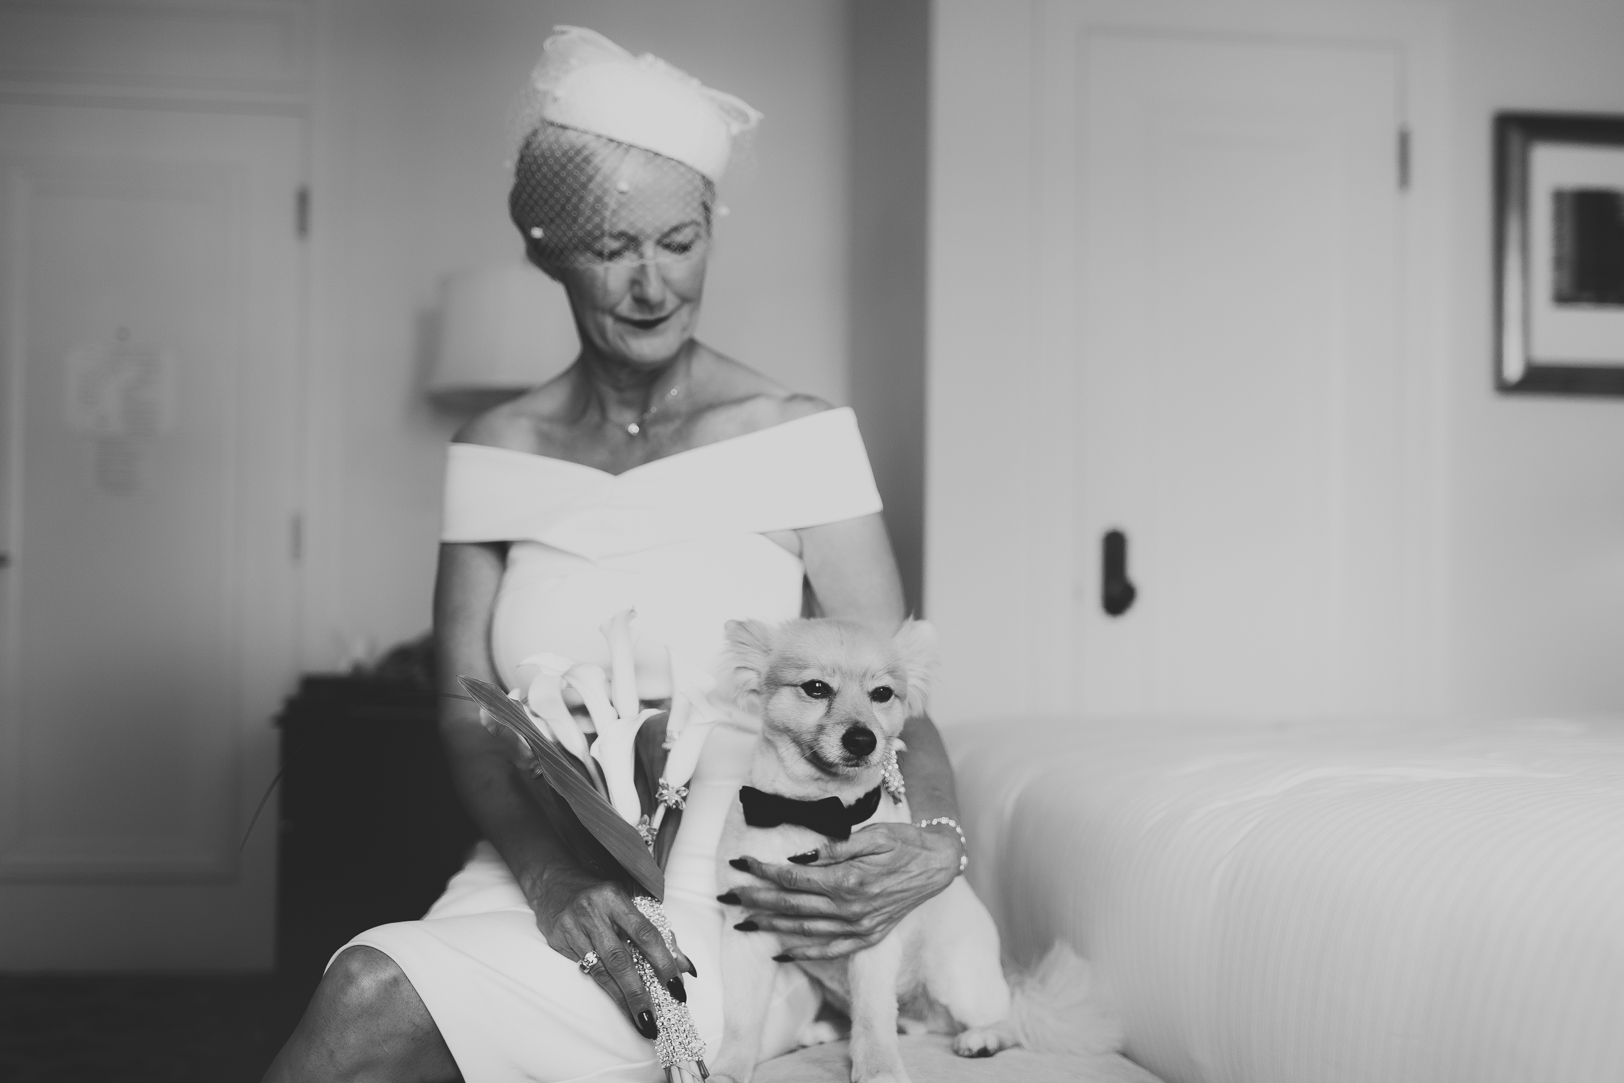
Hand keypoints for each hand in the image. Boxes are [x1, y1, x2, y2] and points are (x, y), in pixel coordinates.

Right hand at [531, 866, 695, 1039]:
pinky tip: (619, 1003)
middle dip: (639, 993)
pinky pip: (585, 971)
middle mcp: (592, 912)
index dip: (663, 961)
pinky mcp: (558, 942)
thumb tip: (684, 966)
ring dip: (622, 1000)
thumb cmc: (599, 894)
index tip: (677, 986)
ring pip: (601, 972)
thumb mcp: (628, 903)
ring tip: (640, 1021)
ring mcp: (572, 929)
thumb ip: (657, 933)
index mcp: (615, 898)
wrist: (553, 881)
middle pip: (620, 960)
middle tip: (653, 1019)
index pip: (645, 933)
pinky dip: (606, 989)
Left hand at [724, 822, 960, 959]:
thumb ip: (834, 846)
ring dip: (769, 927)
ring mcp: (859, 928)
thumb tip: (797, 855)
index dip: (762, 870)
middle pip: (790, 906)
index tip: (739, 862)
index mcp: (849, 880)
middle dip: (755, 900)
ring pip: (804, 930)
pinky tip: (780, 953)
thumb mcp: (872, 833)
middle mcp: (850, 909)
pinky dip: (802, 953)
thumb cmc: (904, 841)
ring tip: (742, 923)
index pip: (792, 878)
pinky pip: (829, 951)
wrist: (938, 865)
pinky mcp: (867, 938)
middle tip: (727, 895)